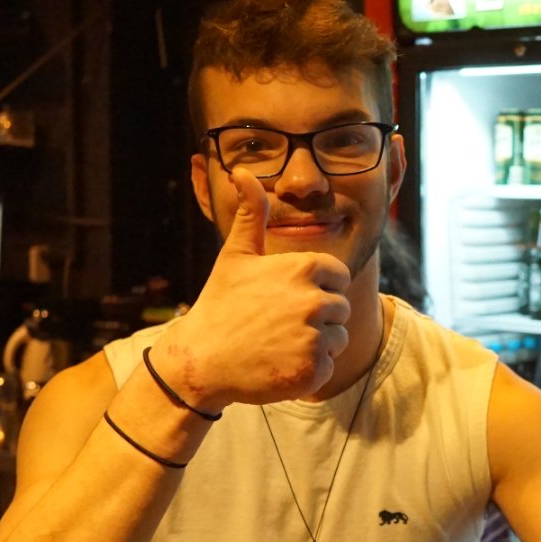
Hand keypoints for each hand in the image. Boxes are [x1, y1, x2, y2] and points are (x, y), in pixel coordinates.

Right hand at [154, 168, 352, 407]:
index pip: (337, 276)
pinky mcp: (313, 370)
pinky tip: (279, 364)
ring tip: (277, 343)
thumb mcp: (236, 255)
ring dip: (315, 344)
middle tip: (277, 325)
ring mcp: (315, 337)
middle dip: (316, 318)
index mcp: (305, 268)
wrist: (200, 361)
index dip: (315, 287)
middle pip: (340, 309)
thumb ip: (251, 214)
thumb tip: (244, 172)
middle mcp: (315, 300)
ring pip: (338, 339)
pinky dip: (308, 370)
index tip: (286, 298)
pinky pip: (329, 366)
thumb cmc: (221, 305)